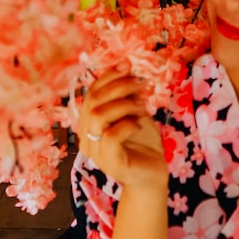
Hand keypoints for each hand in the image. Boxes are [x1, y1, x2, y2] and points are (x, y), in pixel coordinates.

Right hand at [77, 61, 167, 192]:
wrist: (152, 174)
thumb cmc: (142, 143)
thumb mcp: (134, 112)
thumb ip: (126, 94)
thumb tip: (125, 65)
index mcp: (88, 122)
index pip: (91, 93)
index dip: (108, 76)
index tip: (127, 64)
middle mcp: (85, 136)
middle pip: (93, 101)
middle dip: (119, 86)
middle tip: (140, 84)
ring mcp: (95, 151)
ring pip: (98, 116)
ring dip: (124, 104)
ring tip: (142, 106)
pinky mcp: (110, 163)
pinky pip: (111, 135)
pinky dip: (128, 124)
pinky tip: (139, 124)